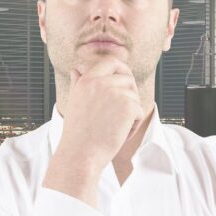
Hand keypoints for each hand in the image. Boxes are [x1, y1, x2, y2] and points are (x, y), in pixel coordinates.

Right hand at [60, 56, 145, 171]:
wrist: (81, 154)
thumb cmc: (78, 133)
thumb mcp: (74, 102)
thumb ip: (78, 83)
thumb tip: (76, 69)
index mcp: (87, 80)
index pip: (111, 62)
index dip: (122, 69)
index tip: (125, 80)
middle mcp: (100, 82)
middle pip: (128, 79)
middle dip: (130, 95)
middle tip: (123, 113)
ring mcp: (115, 92)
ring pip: (135, 97)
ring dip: (131, 114)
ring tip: (115, 127)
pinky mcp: (128, 105)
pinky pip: (140, 111)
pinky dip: (134, 125)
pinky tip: (120, 134)